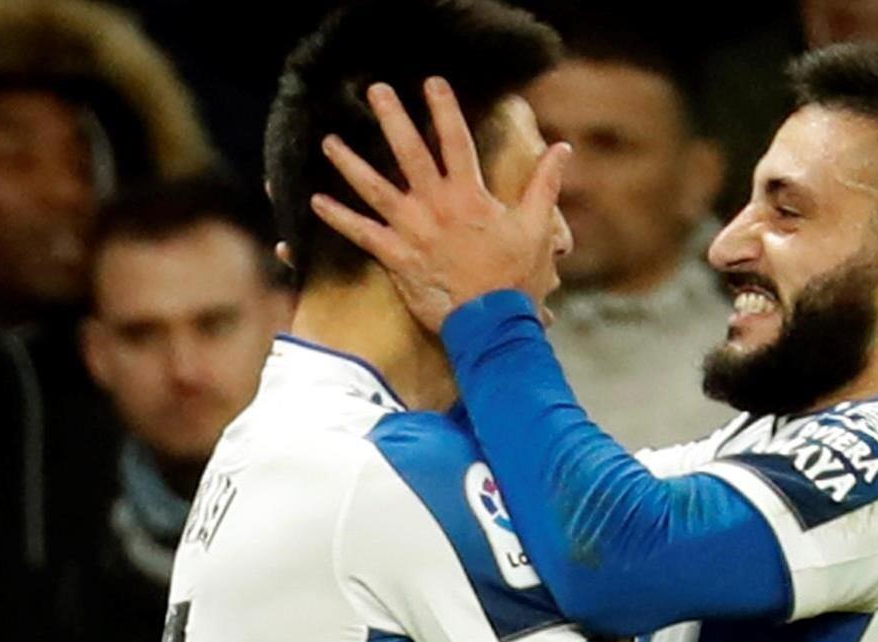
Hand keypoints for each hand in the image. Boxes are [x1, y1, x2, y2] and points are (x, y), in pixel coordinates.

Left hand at [310, 76, 571, 331]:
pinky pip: (361, 234)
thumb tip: (563, 148)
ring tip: (328, 141)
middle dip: (391, 118)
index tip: (431, 81)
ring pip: (374, 188)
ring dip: (350, 163)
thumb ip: (545, 184)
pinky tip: (314, 201)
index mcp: (470, 195)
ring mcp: (412, 231)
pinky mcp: (396, 257)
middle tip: (375, 90)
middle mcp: (436, 206)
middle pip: (408, 153)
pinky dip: (338, 218)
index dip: (444, 108)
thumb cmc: (517, 277)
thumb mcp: (537, 227)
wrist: (492, 322)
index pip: (456, 140)